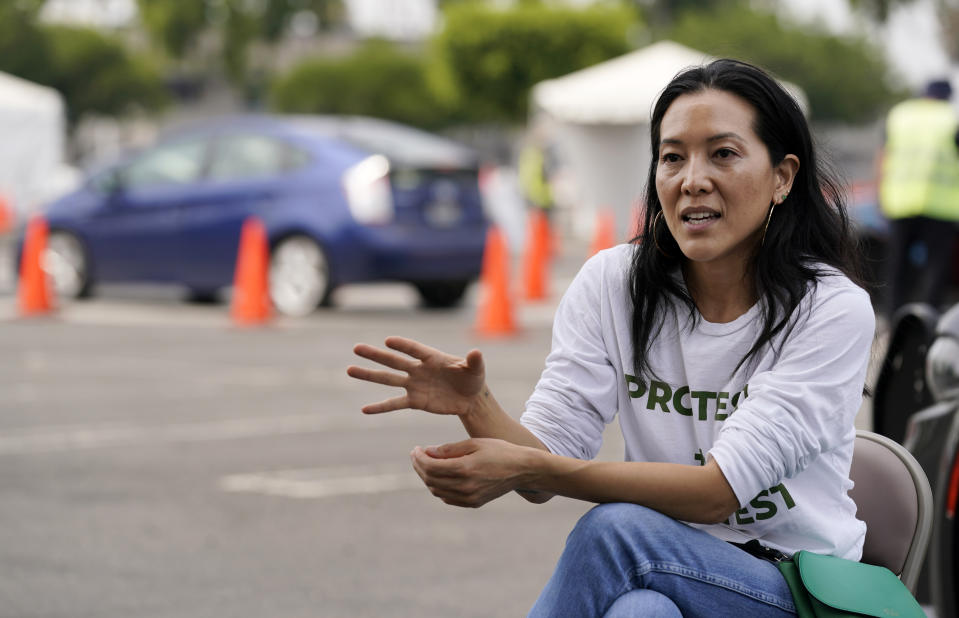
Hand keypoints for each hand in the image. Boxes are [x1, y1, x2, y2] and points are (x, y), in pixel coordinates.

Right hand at [347, 336, 485, 415]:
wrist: (470, 398)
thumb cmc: (473, 378)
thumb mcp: (476, 369)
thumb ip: (474, 361)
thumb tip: (476, 352)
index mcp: (432, 357)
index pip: (414, 349)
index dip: (402, 345)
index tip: (388, 341)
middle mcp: (419, 369)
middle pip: (394, 361)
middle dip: (376, 355)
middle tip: (356, 348)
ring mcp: (414, 384)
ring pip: (388, 379)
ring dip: (369, 375)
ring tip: (350, 370)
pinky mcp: (415, 401)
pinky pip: (395, 403)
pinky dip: (381, 407)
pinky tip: (365, 409)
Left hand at [410, 438, 539, 507]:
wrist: (522, 469)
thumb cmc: (499, 451)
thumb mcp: (474, 443)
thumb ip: (449, 449)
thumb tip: (427, 452)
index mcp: (465, 469)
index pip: (431, 467)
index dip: (419, 458)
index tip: (415, 449)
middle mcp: (465, 487)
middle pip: (431, 480)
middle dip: (420, 467)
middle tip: (416, 455)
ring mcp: (469, 498)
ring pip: (437, 490)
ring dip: (427, 478)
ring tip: (426, 464)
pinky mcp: (473, 503)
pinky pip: (448, 498)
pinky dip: (439, 487)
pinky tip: (439, 475)